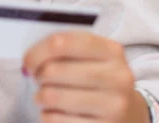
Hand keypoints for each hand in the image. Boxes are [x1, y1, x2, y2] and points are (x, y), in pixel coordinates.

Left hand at [23, 32, 149, 122]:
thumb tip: (29, 61)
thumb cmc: (98, 78)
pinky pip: (56, 121)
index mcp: (111, 50)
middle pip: (54, 70)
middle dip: (38, 75)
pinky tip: (56, 113)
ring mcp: (113, 107)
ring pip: (52, 96)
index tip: (28, 61)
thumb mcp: (91, 56)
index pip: (62, 42)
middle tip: (39, 79)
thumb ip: (64, 49)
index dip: (37, 51)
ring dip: (40, 96)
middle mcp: (117, 77)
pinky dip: (48, 116)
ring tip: (45, 96)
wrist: (131, 115)